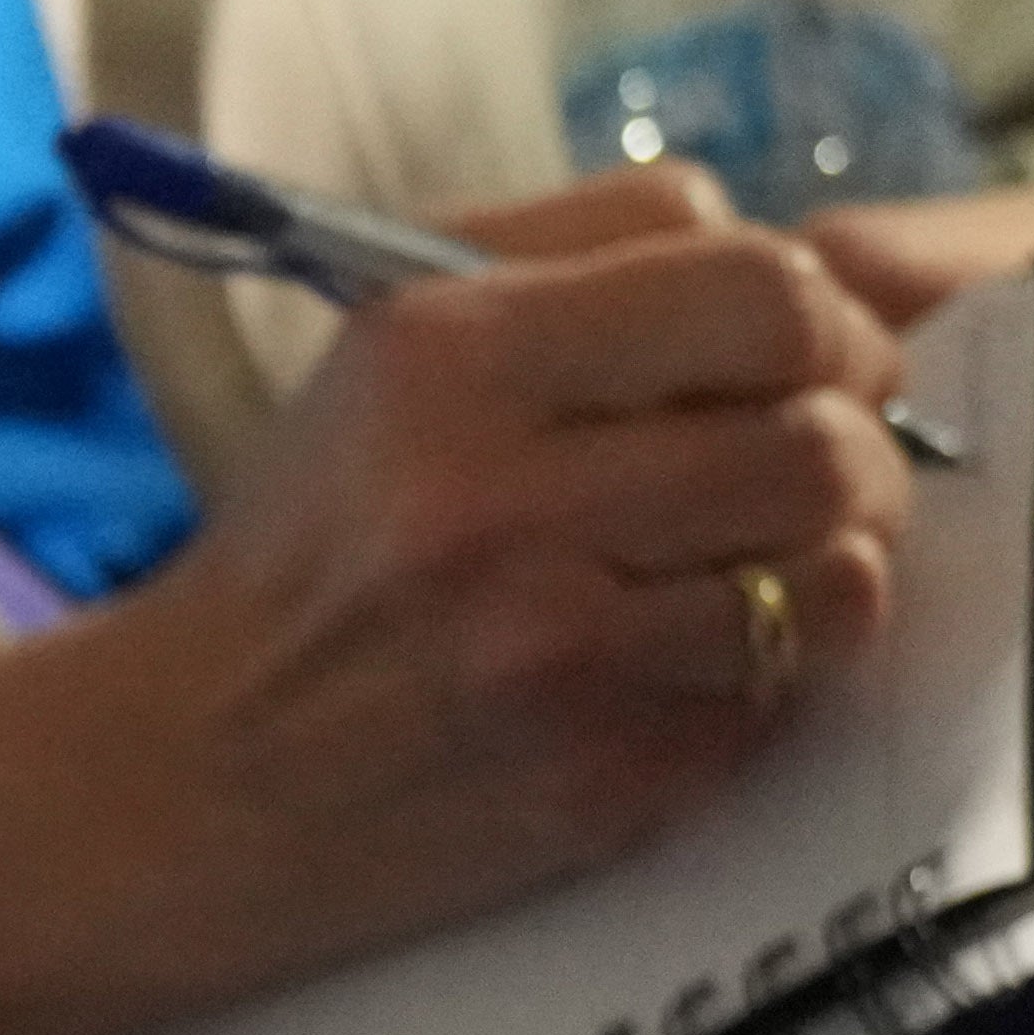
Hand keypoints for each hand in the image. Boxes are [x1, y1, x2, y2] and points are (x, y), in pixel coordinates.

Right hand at [0, 170, 918, 1034]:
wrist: (180, 779)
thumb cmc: (316, 543)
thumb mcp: (393, 343)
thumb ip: (592, 253)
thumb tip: (807, 280)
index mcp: (446, 356)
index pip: (766, 292)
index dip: (828, 325)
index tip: (806, 361)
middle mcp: (494, 502)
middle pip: (825, 439)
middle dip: (852, 449)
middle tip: (803, 468)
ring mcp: (551, 658)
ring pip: (839, 577)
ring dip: (829, 567)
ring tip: (758, 566)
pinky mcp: (597, 781)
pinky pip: (785, 700)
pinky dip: (766, 677)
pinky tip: (681, 665)